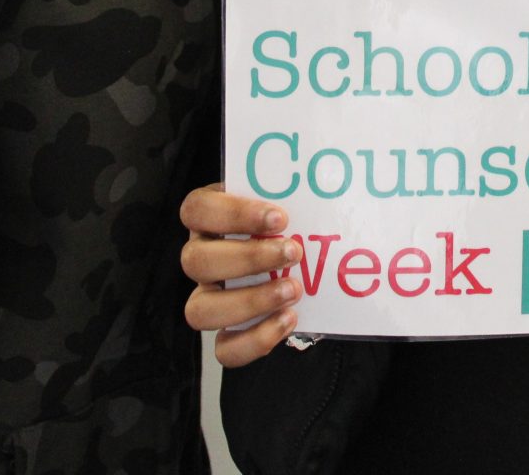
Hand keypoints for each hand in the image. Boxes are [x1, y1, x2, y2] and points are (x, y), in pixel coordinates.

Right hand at [181, 183, 303, 366]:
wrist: (311, 264)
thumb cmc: (298, 223)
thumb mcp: (296, 201)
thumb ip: (299, 192)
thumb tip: (333, 179)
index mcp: (211, 218)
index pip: (196, 209)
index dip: (232, 213)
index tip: (280, 217)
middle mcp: (202, 257)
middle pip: (195, 261)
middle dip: (248, 258)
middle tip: (294, 252)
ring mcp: (210, 297)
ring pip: (199, 310)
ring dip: (249, 301)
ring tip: (294, 289)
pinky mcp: (225, 332)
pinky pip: (224, 348)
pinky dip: (255, 339)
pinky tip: (289, 320)